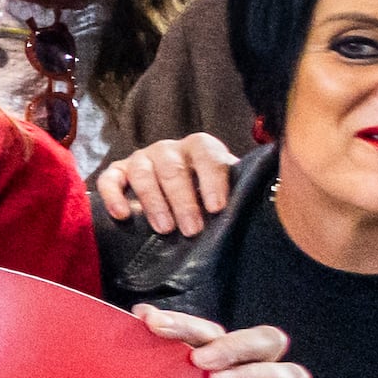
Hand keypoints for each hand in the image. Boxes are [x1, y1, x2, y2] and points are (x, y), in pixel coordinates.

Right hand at [95, 132, 246, 236]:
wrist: (181, 194)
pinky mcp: (119, 171)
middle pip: (173, 168)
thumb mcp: (228, 190)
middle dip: (183, 201)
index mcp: (200, 148)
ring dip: (154, 201)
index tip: (217, 208)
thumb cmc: (208, 196)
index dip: (212, 180)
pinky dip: (113, 195)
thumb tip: (268, 205)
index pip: (206, 155)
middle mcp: (169, 149)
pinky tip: (121, 215)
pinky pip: (110, 179)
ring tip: (164, 229)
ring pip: (143, 173)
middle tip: (192, 229)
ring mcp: (142, 158)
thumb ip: (240, 192)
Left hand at [135, 306, 319, 377]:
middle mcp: (258, 371)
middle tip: (197, 360)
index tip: (150, 321)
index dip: (184, 324)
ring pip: (291, 373)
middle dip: (231, 345)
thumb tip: (141, 312)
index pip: (212, 332)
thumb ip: (160, 357)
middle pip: (265, 340)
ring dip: (254, 373)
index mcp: (227, 358)